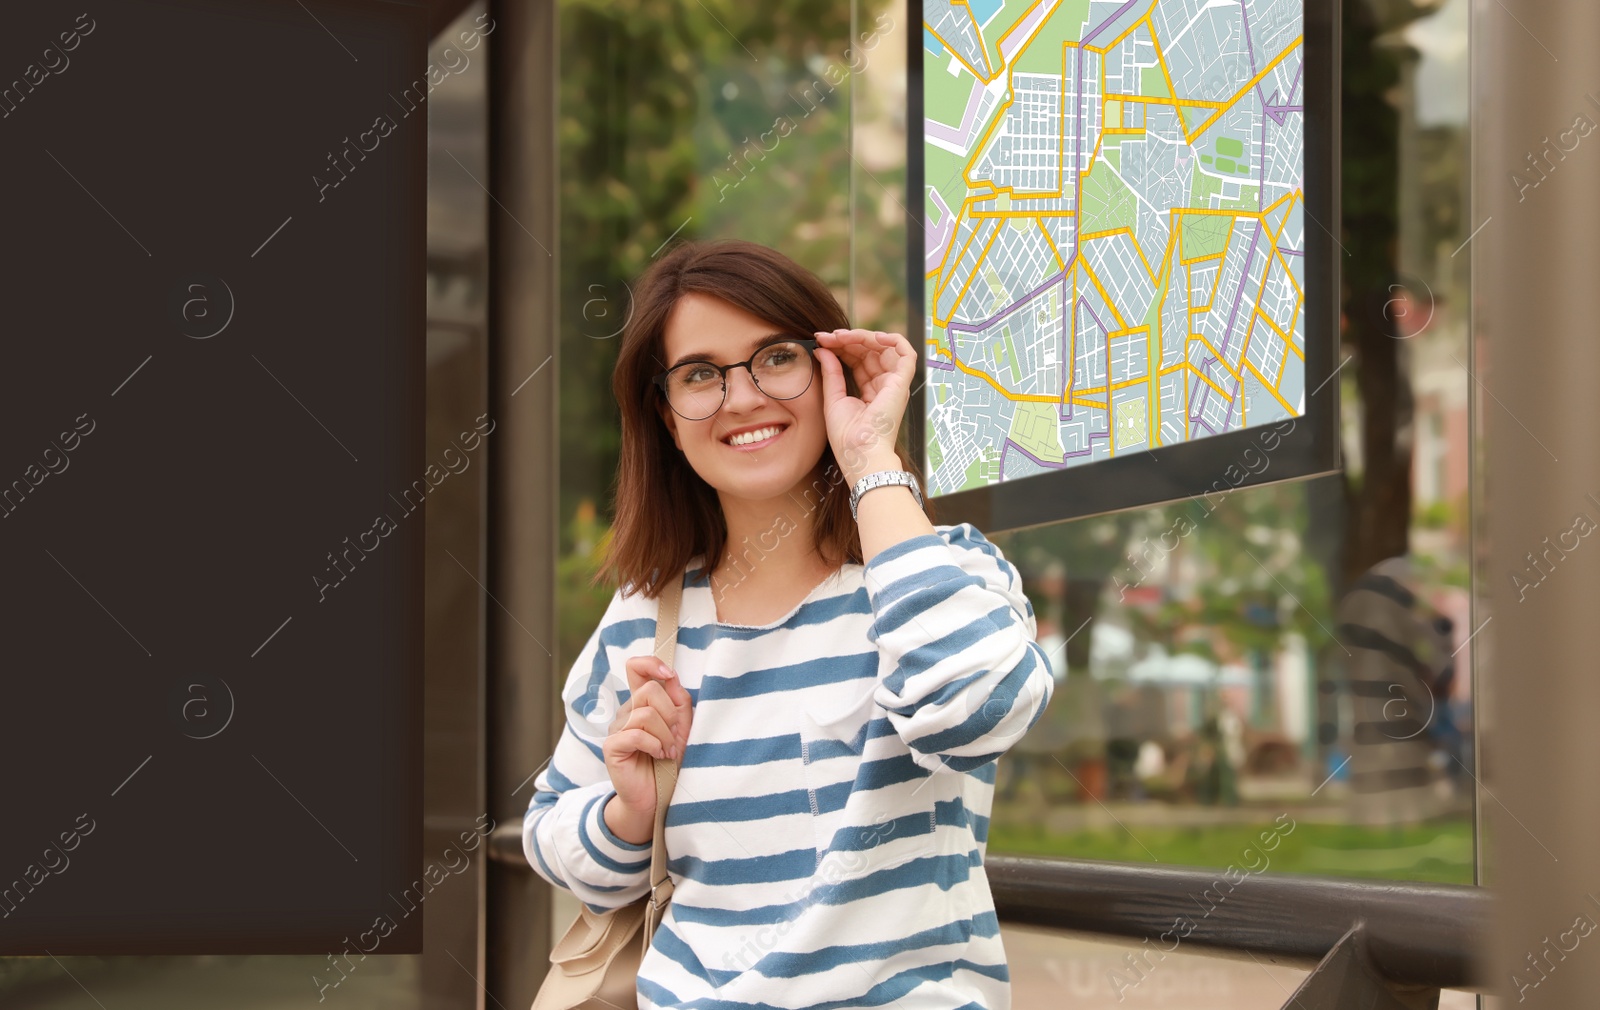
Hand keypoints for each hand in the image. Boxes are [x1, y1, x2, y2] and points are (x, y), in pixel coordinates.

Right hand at [602, 655, 694, 837]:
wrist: (659, 796)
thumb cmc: (670, 761)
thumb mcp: (682, 727)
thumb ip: (678, 701)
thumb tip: (671, 675)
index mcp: (641, 703)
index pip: (635, 667)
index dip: (651, 663)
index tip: (669, 675)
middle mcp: (626, 712)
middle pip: (648, 690)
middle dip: (670, 714)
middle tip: (674, 736)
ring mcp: (616, 728)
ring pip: (645, 713)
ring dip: (665, 735)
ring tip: (667, 751)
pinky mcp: (612, 746)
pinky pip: (637, 734)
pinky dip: (655, 746)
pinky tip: (658, 756)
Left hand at [813, 328, 915, 483]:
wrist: (858, 452)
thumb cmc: (846, 436)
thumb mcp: (833, 398)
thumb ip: (831, 372)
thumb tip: (823, 349)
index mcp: (870, 392)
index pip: (858, 360)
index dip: (841, 347)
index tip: (821, 341)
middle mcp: (884, 386)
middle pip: (870, 352)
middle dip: (848, 340)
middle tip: (826, 336)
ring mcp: (894, 384)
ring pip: (884, 348)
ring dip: (863, 336)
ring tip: (840, 336)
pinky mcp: (901, 383)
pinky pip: (906, 353)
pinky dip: (893, 339)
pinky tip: (872, 336)